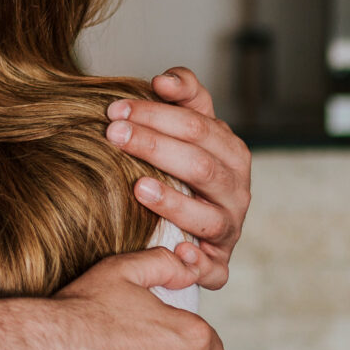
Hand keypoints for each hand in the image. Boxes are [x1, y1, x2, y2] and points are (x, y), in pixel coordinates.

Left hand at [108, 66, 252, 288]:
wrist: (203, 225)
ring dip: (174, 203)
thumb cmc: (190, 167)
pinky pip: (214, 268)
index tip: (116, 108)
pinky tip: (177, 251)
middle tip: (112, 134)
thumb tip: (163, 80)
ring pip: (207, 216)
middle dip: (154, 147)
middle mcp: (237, 189)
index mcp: (231, 151)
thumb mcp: (192, 126)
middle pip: (199, 164)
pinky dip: (198, 263)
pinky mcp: (220, 263)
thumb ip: (185, 94)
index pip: (197, 125)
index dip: (157, 114)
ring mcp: (230, 227)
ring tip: (139, 187)